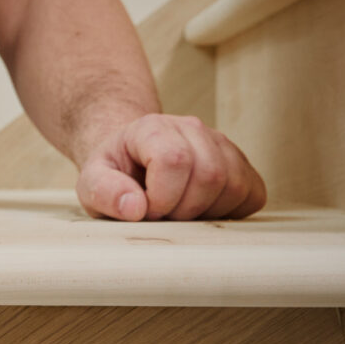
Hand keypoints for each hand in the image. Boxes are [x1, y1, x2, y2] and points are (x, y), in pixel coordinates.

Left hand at [76, 114, 266, 221]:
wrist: (133, 164)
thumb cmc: (115, 175)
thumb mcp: (91, 183)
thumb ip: (103, 192)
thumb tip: (135, 207)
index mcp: (152, 128)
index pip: (175, 160)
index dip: (161, 198)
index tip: (145, 210)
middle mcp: (192, 128)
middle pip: (210, 175)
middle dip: (184, 210)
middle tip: (162, 215)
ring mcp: (221, 145)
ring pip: (235, 186)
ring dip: (207, 214)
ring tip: (179, 212)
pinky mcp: (241, 166)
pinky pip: (253, 195)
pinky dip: (231, 213)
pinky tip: (203, 211)